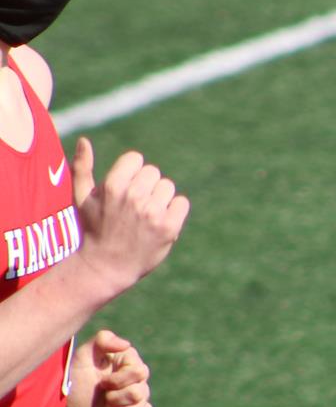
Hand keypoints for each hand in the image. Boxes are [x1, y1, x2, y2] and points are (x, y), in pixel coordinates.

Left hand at [63, 330, 155, 406]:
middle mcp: (135, 383)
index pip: (141, 372)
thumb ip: (103, 340)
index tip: (102, 382)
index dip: (121, 380)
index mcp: (128, 365)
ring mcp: (136, 402)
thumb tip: (126, 344)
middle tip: (102, 396)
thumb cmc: (71, 382)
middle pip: (141, 392)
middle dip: (116, 397)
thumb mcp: (82, 356)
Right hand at [70, 137, 189, 297]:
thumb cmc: (94, 228)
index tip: (124, 189)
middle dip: (145, 186)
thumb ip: (82, 167)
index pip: (136, 158)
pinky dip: (174, 211)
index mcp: (113, 186)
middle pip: (154, 172)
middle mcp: (134, 197)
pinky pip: (181, 203)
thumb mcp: (81, 197)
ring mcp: (153, 213)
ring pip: (168, 187)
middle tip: (133, 206)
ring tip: (145, 215)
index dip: (131, 173)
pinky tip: (159, 222)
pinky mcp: (169, 227)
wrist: (106, 266)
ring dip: (160, 198)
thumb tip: (85, 140)